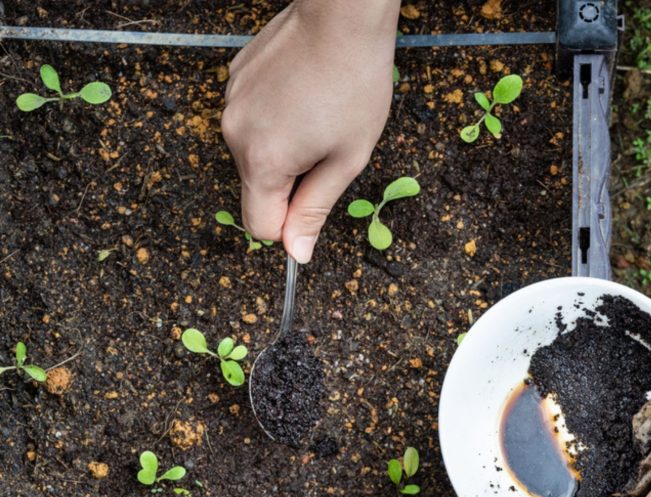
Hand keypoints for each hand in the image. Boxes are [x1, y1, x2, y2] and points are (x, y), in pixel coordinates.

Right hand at [222, 0, 399, 262]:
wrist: (342, 18)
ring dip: (283, 145)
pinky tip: (302, 91)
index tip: (314, 202)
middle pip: (256, 186)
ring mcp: (230, 102)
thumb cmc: (355, 86)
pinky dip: (275, 115)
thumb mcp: (346, 159)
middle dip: (290, 179)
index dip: (289, 224)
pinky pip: (252, 116)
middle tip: (327, 147)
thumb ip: (315, 208)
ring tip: (317, 113)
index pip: (259, 226)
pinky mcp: (234, 78)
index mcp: (263, 162)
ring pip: (254, 150)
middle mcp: (234, 134)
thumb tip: (296, 252)